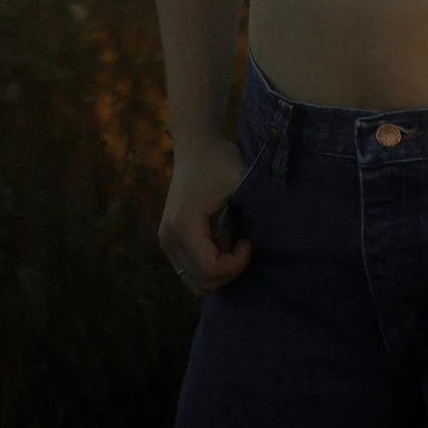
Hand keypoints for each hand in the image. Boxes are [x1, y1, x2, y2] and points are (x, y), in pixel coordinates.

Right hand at [158, 139, 252, 296]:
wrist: (197, 145)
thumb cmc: (220, 161)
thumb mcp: (240, 185)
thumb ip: (250, 214)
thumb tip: (262, 242)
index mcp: (183, 224)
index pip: (210, 270)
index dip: (236, 264)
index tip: (247, 240)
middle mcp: (168, 237)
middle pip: (202, 282)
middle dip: (228, 270)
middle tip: (241, 242)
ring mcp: (165, 240)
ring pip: (194, 281)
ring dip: (218, 269)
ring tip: (229, 241)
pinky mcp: (168, 239)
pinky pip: (190, 270)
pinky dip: (208, 264)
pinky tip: (220, 239)